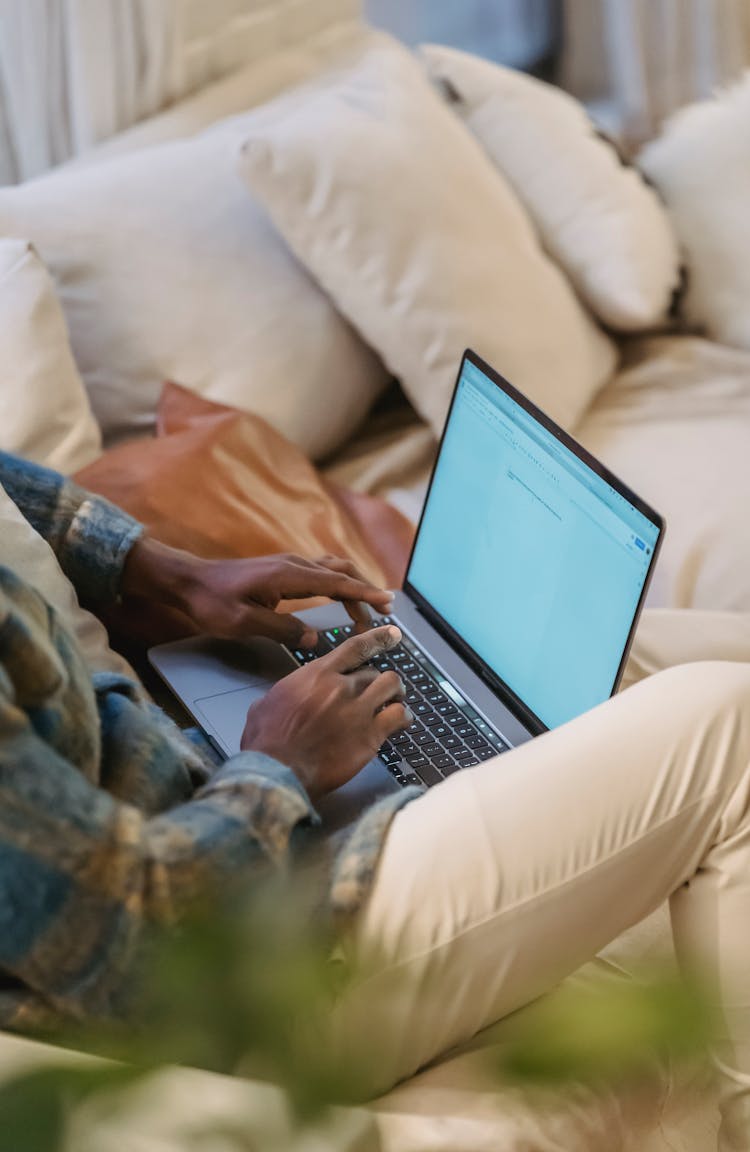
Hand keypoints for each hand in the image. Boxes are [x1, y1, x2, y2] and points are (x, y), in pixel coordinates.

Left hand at [121, 539, 394, 647]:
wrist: (189, 582)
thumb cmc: (212, 603)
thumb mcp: (244, 623)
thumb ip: (281, 628)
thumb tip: (315, 637)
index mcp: (288, 576)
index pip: (336, 583)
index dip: (364, 594)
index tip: (386, 603)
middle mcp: (293, 564)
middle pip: (341, 572)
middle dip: (365, 590)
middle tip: (384, 611)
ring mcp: (288, 565)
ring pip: (332, 569)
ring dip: (353, 585)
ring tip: (368, 606)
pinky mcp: (282, 570)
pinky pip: (320, 572)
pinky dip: (338, 582)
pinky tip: (341, 596)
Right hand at [241, 626, 412, 800]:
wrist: (277, 771)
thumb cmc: (267, 742)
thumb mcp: (264, 705)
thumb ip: (283, 694)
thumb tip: (280, 696)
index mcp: (317, 675)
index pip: (356, 648)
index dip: (378, 638)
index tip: (393, 634)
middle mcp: (342, 687)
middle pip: (374, 672)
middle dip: (376, 682)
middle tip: (375, 693)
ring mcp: (359, 710)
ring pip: (392, 686)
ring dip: (395, 693)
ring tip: (394, 701)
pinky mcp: (370, 736)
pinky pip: (399, 716)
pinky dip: (403, 716)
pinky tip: (400, 722)